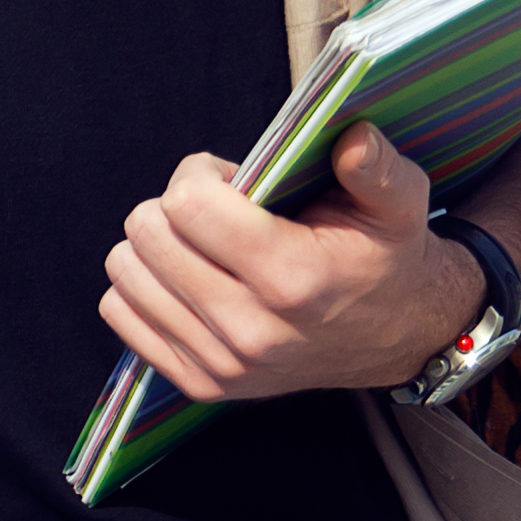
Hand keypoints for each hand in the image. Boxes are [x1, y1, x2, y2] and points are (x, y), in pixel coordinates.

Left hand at [101, 119, 480, 403]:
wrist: (396, 337)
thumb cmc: (385, 258)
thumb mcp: (399, 205)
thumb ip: (378, 168)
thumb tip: (353, 137)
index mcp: (296, 279)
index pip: (188, 205)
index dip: (198, 174)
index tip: (226, 176)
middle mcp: (253, 329)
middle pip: (148, 235)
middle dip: (172, 205)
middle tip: (213, 208)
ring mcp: (223, 363)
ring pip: (126, 272)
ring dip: (153, 244)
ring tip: (202, 243)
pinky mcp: (201, 383)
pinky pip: (120, 312)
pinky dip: (142, 284)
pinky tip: (186, 275)